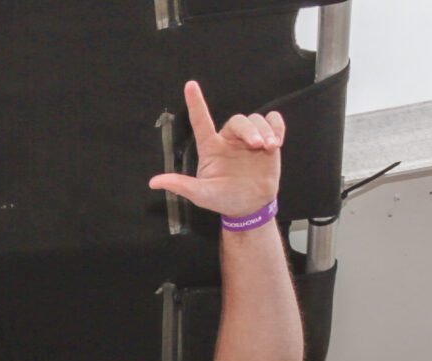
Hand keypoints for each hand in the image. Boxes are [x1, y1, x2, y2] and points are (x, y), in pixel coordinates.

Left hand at [149, 80, 283, 221]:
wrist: (251, 205)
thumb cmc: (223, 199)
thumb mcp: (201, 195)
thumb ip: (181, 186)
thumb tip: (154, 182)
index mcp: (211, 148)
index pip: (201, 122)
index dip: (195, 103)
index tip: (190, 85)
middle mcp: (229, 140)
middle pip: (238, 121)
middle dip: (250, 130)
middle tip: (259, 145)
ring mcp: (248, 139)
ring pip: (257, 120)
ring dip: (266, 131)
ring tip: (270, 148)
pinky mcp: (268, 139)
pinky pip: (273, 120)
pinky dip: (277, 126)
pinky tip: (278, 141)